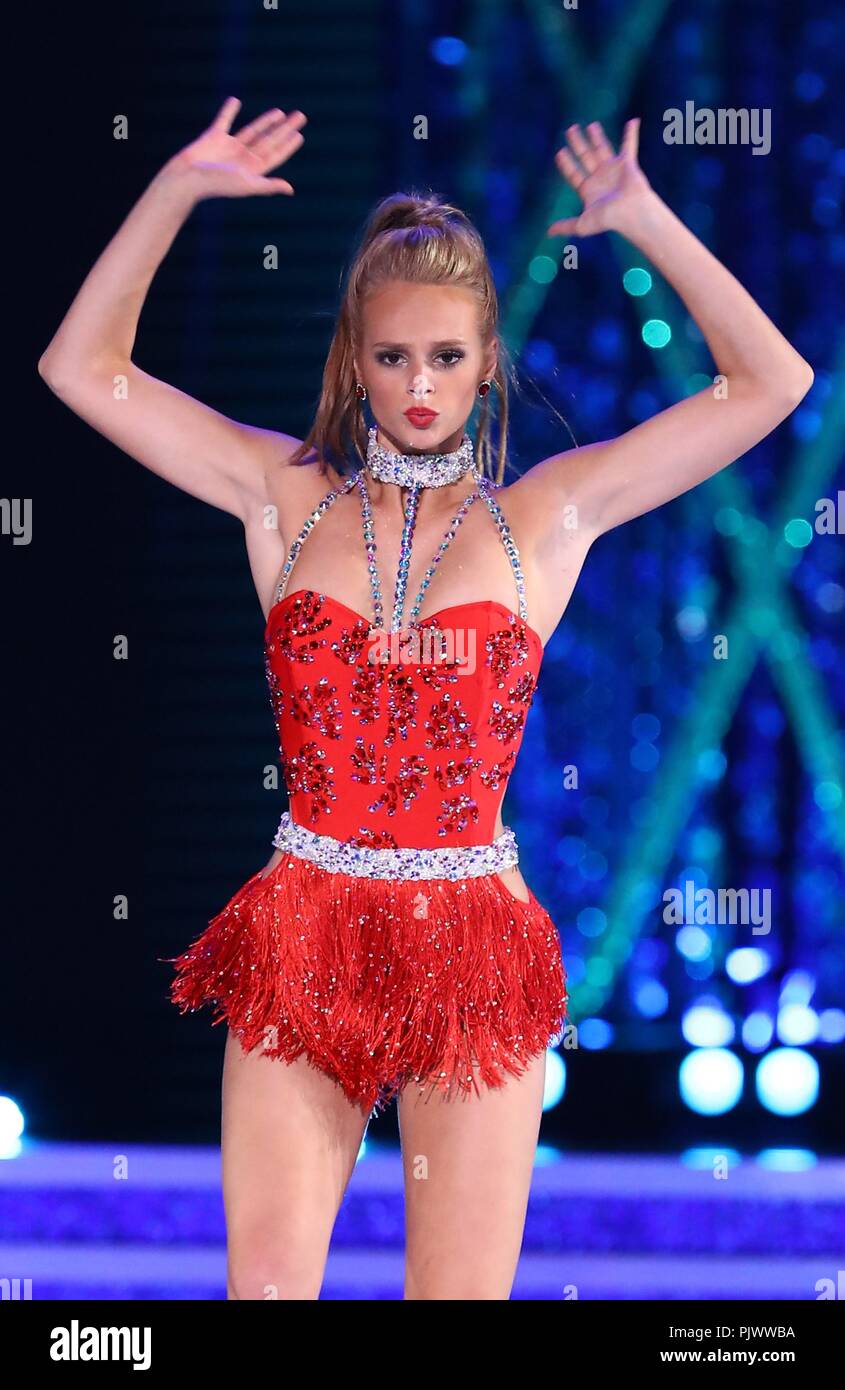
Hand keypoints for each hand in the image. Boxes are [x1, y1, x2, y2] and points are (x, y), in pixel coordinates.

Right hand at [164, 96, 306, 199]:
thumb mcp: (246, 184)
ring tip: (280, 112)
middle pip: (269, 140)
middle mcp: (243, 158)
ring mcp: (229, 147)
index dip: (288, 146)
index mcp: (253, 170)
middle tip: (300, 116)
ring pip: (253, 131)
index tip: (299, 134)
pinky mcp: (213, 137)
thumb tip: (290, 189)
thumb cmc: (217, 184)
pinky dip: (229, 111)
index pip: (275, 155)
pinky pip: (224, 120)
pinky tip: (235, 101)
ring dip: (266, 121)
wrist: (187, 178)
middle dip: (285, 129)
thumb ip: (268, 185)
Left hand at [547, 118, 652, 237]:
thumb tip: (548, 233)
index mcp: (589, 190)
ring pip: (602, 148)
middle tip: (570, 130)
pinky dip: (631, 133)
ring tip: (590, 125)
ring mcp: (613, 169)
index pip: (574, 174)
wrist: (630, 213)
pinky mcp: (627, 163)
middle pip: (585, 157)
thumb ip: (565, 226)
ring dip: (596, 137)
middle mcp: (600, 178)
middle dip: (578, 144)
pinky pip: (629, 145)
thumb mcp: (582, 225)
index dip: (566, 164)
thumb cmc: (608, 220)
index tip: (559, 153)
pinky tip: (633, 121)